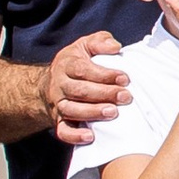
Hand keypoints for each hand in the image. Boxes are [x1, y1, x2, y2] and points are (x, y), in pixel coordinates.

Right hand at [45, 29, 129, 143]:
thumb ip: (100, 41)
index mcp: (66, 65)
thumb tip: (115, 47)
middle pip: (80, 90)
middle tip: (126, 96)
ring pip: (71, 110)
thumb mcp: (86, 45)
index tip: (125, 78)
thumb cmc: (76, 62)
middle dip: (105, 94)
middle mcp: (59, 85)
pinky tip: (91, 137)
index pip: (83, 70)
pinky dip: (75, 136)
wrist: (52, 83)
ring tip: (113, 112)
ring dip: (93, 112)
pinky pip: (63, 131)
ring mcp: (58, 105)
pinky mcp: (59, 121)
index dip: (104, 74)